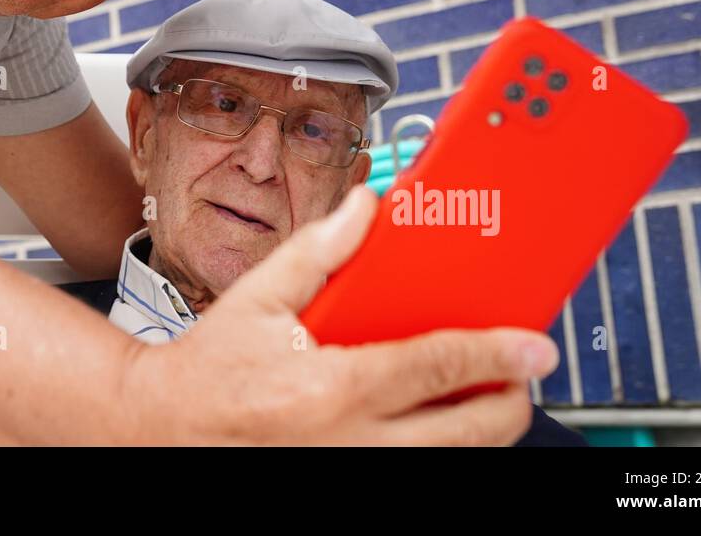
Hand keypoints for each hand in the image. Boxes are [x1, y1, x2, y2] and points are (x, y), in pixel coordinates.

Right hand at [119, 184, 558, 444]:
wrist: (166, 430)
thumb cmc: (211, 369)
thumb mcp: (260, 297)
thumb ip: (319, 251)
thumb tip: (364, 208)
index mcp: (334, 386)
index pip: (438, 367)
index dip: (496, 354)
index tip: (534, 345)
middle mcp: (352, 442)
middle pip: (468, 433)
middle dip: (510, 402)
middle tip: (518, 374)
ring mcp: (353, 475)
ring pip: (451, 463)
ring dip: (478, 430)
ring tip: (479, 395)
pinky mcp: (349, 491)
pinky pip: (417, 476)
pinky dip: (438, 451)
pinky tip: (431, 424)